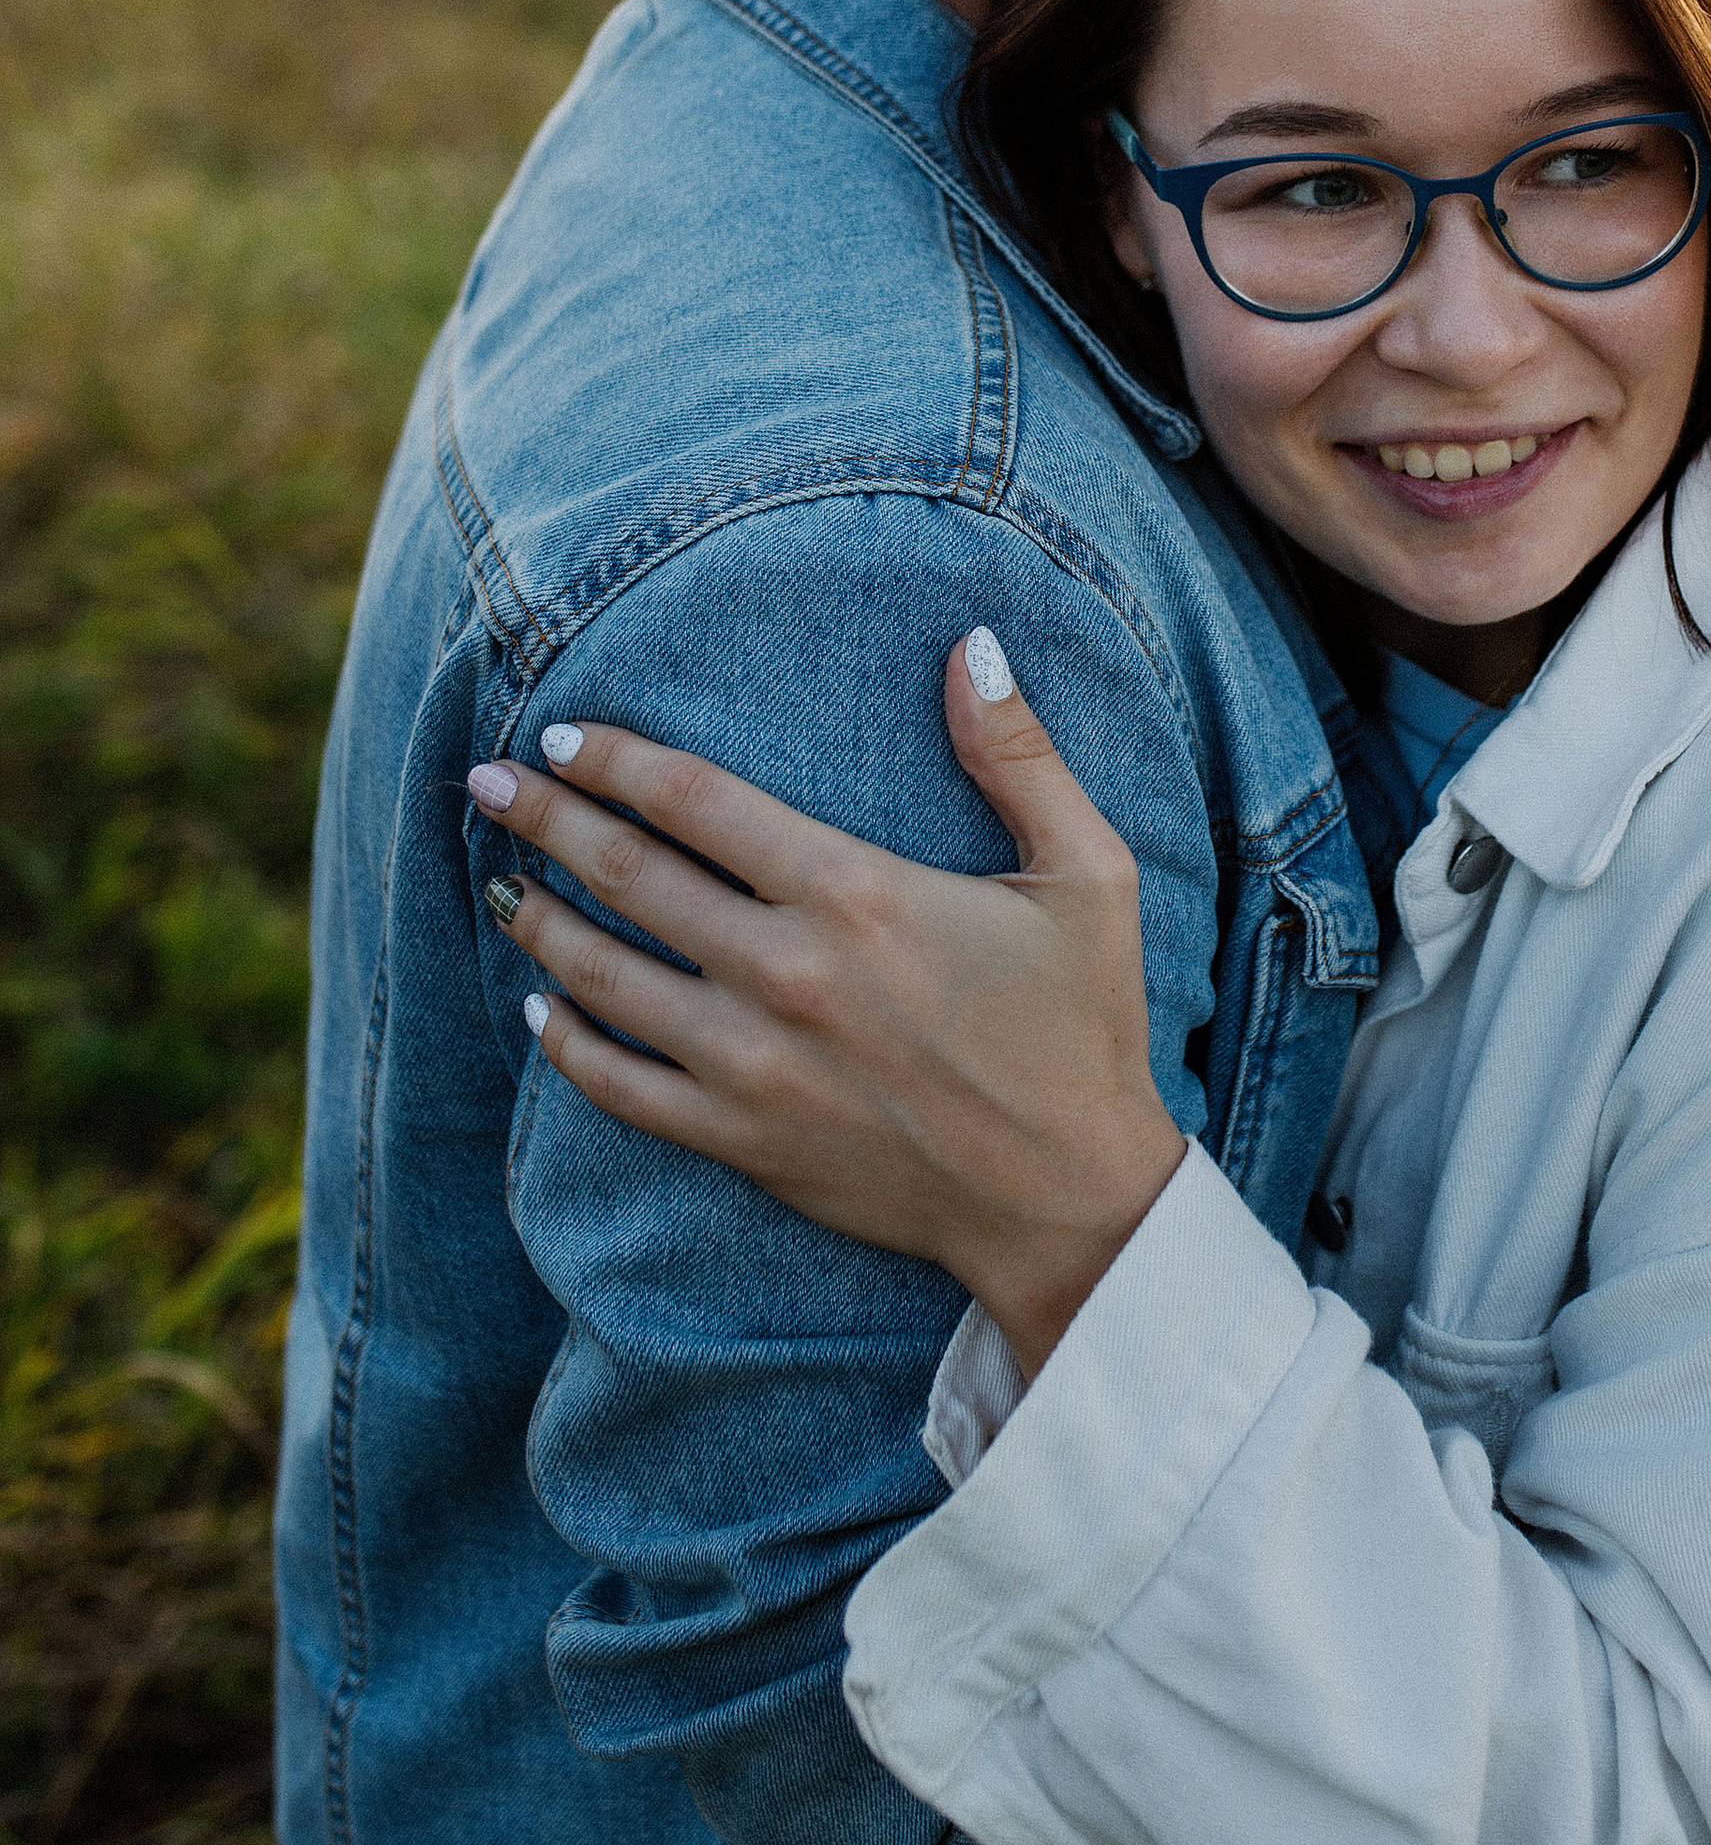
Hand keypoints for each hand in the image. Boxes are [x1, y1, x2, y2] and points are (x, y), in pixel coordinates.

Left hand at [465, 637, 1184, 1372]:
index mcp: (856, 891)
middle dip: (545, 819)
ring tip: (500, 884)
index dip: (616, 759)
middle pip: (627, 873)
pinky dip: (566, 1044)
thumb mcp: (1088, 872)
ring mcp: (753, 1064)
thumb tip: (973, 645)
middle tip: (487, 784)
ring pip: (603, 976)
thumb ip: (1019, 754)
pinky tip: (543, 1010)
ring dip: (539, 921)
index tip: (563, 735)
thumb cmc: (1083, 1026)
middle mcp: (786, 971)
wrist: (1068, 1199)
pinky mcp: (741, 1141)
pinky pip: (619, 1087)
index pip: (694, 800)